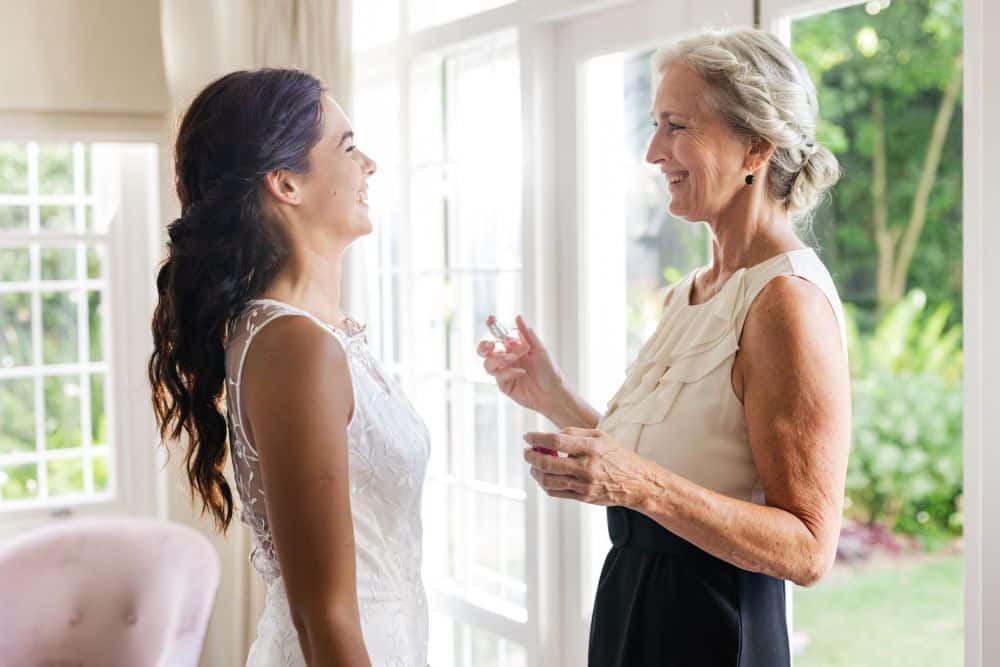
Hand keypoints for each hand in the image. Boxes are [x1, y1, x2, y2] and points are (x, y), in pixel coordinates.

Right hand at [477, 315, 564, 415]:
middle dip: (484, 346)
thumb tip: (517, 317)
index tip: (491, 318)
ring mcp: (503, 372)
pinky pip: (498, 375)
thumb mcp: (539, 349)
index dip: (492, 326)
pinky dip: (508, 372)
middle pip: (484, 350)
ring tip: (513, 359)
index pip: (498, 335)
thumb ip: (526, 334)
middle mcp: (505, 358)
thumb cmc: (548, 370)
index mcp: (513, 348)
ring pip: (488, 363)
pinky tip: (521, 372)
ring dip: (499, 358)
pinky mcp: (503, 385)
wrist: (552, 392)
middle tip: (491, 345)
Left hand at [523, 427, 649, 507]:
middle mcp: (587, 467)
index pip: (555, 441)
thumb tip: (551, 435)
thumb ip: (575, 432)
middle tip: (526, 452)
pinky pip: (556, 492)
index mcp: (591, 447)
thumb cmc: (618, 455)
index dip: (536, 438)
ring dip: (535, 472)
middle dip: (531, 456)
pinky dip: (545, 484)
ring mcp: (584, 485)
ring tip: (533, 465)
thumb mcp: (601, 436)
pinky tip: (544, 477)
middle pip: (548, 463)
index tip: (527, 437)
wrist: (637, 482)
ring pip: (548, 480)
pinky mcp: (583, 497)